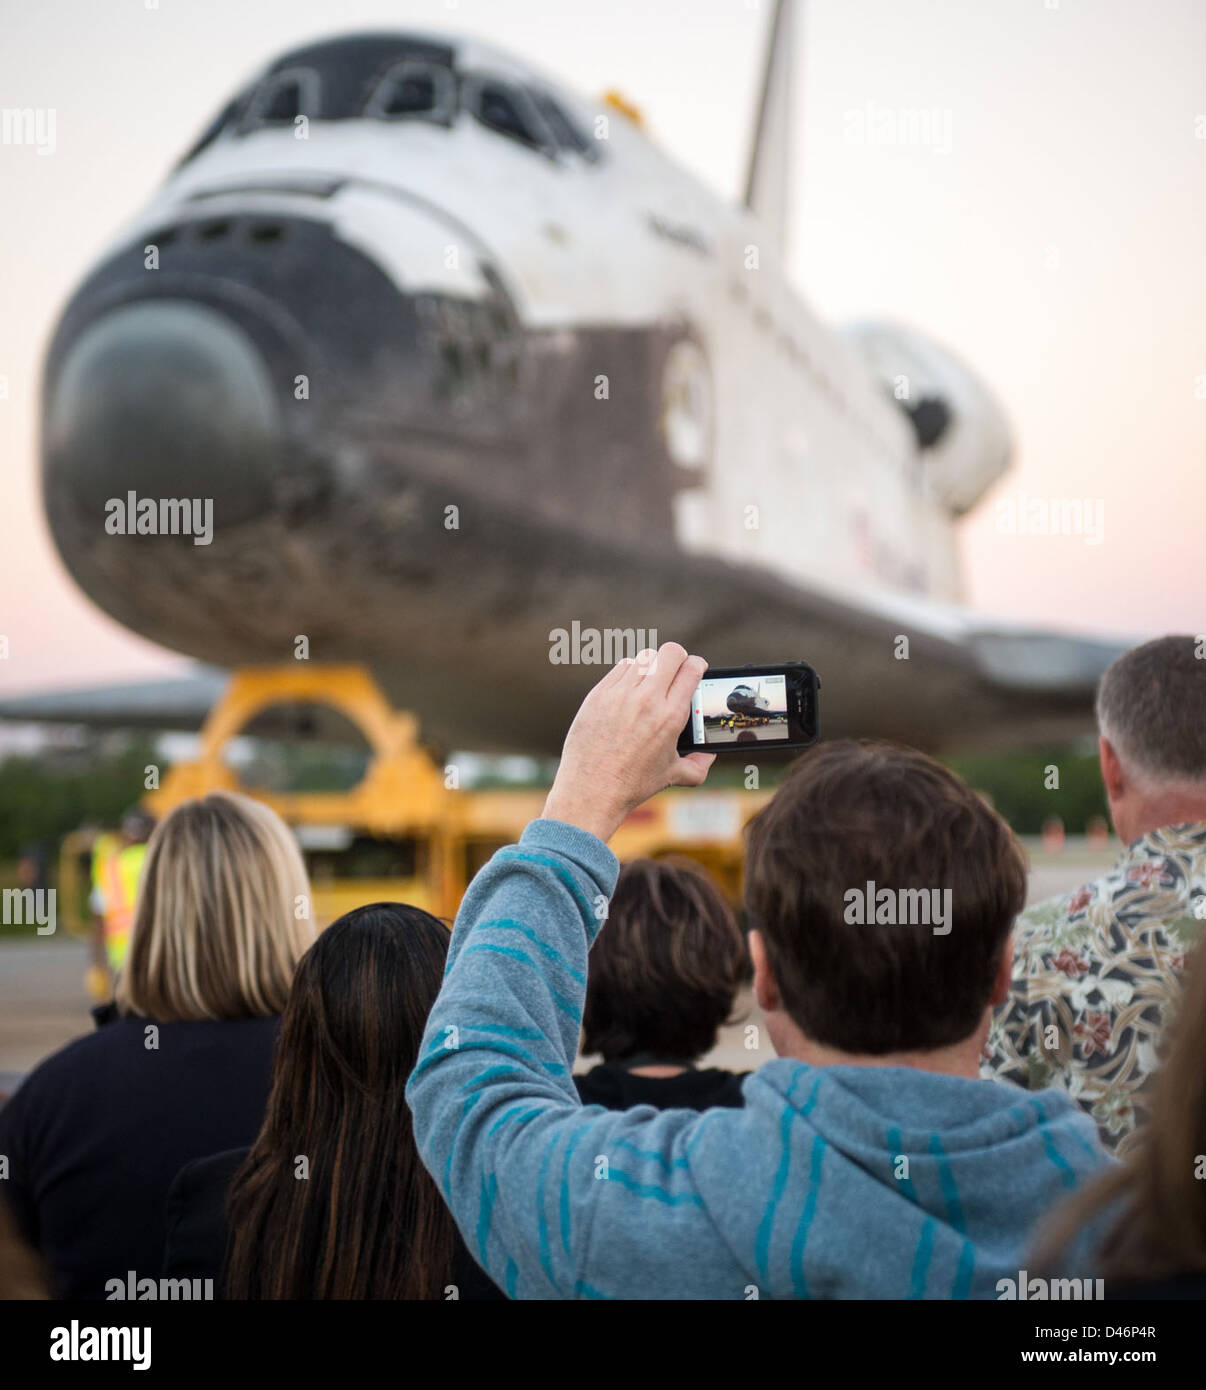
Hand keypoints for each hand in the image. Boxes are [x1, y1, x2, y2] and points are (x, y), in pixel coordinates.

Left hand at [542, 642, 714, 841]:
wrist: (591, 790)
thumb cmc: (632, 784)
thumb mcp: (672, 776)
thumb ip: (698, 766)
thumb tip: (709, 756)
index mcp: (671, 716)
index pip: (692, 669)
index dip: (698, 665)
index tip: (696, 669)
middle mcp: (647, 699)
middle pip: (671, 652)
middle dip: (678, 657)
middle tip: (675, 669)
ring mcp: (620, 694)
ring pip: (645, 657)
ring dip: (653, 666)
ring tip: (651, 681)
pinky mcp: (598, 694)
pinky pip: (621, 668)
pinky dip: (630, 673)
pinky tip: (630, 688)